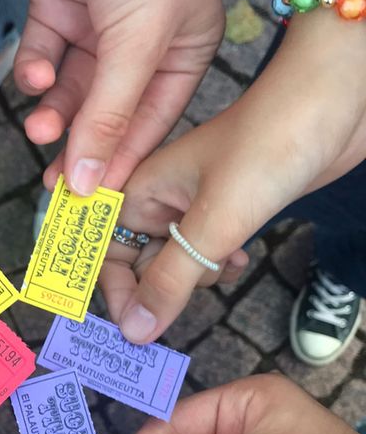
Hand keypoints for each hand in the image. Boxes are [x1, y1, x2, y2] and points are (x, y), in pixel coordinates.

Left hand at [14, 0, 223, 193]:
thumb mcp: (138, 39)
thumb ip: (110, 114)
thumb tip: (90, 183)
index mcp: (180, 56)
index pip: (148, 124)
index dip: (118, 162)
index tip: (90, 199)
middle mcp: (139, 48)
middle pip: (105, 113)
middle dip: (78, 145)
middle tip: (51, 182)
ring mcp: (95, 29)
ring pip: (70, 91)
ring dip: (53, 112)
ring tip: (36, 130)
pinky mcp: (56, 9)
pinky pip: (44, 56)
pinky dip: (36, 71)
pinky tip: (33, 75)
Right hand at [99, 0, 365, 343]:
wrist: (332, 102)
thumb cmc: (268, 145)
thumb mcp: (214, 223)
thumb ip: (170, 280)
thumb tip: (133, 331)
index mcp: (136, 188)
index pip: (101, 253)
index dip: (114, 292)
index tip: (135, 327)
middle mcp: (156, 198)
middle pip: (136, 265)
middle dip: (163, 287)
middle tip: (195, 283)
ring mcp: (190, 204)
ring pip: (173, 265)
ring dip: (196, 277)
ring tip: (224, 262)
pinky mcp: (222, 210)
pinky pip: (204, 254)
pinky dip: (218, 264)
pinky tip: (240, 258)